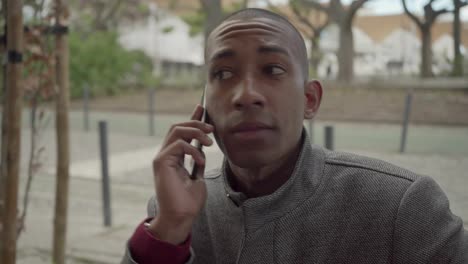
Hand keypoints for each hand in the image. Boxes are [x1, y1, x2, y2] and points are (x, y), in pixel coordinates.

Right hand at [148, 105, 213, 244]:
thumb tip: (203, 148)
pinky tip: (200, 160)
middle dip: (196, 123)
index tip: (201, 107)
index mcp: (174, 156)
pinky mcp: (161, 162)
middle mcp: (166, 154)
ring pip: (176, 131)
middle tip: (211, 130)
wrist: (182, 216)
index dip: (191, 118)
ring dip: (195, 132)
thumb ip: (198, 161)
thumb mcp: (198, 176)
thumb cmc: (189, 201)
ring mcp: (162, 158)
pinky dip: (192, 149)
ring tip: (209, 143)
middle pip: (177, 126)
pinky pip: (178, 145)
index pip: (182, 132)